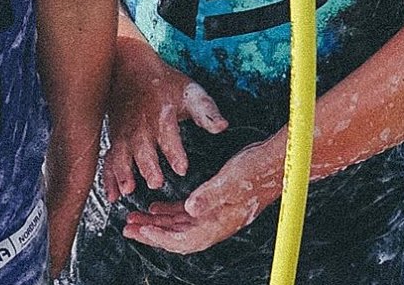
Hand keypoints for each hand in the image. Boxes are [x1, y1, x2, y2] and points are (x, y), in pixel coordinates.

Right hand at [104, 44, 226, 201]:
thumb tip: (223, 127)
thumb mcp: (189, 92)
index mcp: (162, 114)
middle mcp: (141, 126)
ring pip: (122, 154)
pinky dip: (108, 178)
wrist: (130, 67)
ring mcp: (125, 134)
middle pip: (143, 147)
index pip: (169, 133)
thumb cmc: (165, 85)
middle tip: (155, 182)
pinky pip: (108, 160)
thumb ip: (206, 112)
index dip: (175, 151)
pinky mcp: (115, 140)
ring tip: (128, 189)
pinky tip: (112, 196)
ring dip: (124, 172)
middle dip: (148, 165)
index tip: (181, 168)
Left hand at [122, 138, 281, 254]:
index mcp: (218, 224)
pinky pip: (186, 214)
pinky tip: (155, 208)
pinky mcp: (214, 203)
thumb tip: (190, 209)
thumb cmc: (255, 171)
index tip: (140, 230)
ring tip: (134, 218)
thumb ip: (210, 196)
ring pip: (179, 226)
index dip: (160, 237)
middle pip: (176, 237)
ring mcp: (214, 215)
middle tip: (127, 228)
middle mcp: (214, 223)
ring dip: (157, 223)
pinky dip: (169, 213)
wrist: (276, 163)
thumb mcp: (230, 180)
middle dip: (151, 233)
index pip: (183, 240)